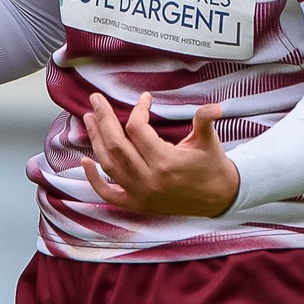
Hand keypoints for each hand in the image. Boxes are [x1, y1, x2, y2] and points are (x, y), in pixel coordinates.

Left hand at [80, 93, 240, 217]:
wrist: (219, 198)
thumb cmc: (212, 166)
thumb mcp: (209, 141)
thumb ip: (205, 121)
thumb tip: (214, 106)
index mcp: (165, 161)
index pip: (137, 129)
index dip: (138, 110)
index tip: (145, 100)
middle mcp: (148, 178)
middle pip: (116, 144)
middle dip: (104, 119)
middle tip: (96, 100)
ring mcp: (140, 193)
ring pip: (109, 164)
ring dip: (96, 140)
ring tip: (89, 119)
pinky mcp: (137, 204)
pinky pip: (109, 194)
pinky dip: (93, 180)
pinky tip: (84, 162)